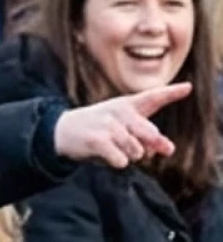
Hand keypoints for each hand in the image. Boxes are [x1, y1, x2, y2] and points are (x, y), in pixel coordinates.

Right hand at [53, 82, 190, 167]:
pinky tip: (104, 154)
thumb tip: (168, 149)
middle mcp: (118, 111)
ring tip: (112, 148)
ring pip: (136, 152)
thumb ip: (149, 139)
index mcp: (127, 105)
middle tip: (132, 147)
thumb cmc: (99, 131)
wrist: (61, 132)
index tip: (188, 87)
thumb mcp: (124, 131)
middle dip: (147, 147)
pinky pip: (121, 160)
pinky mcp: (96, 139)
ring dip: (127, 157)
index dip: (171, 93)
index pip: (151, 98)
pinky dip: (116, 163)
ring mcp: (107, 124)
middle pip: (151, 134)